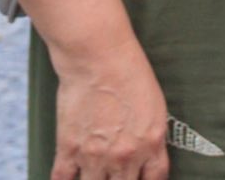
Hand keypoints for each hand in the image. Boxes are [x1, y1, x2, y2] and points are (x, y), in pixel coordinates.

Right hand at [50, 44, 170, 179]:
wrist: (98, 57)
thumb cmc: (129, 72)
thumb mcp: (155, 106)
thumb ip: (151, 137)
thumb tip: (147, 155)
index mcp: (151, 143)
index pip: (155, 179)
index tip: (141, 178)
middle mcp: (125, 156)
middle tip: (115, 172)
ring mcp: (95, 156)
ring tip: (94, 173)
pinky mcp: (69, 149)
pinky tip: (70, 177)